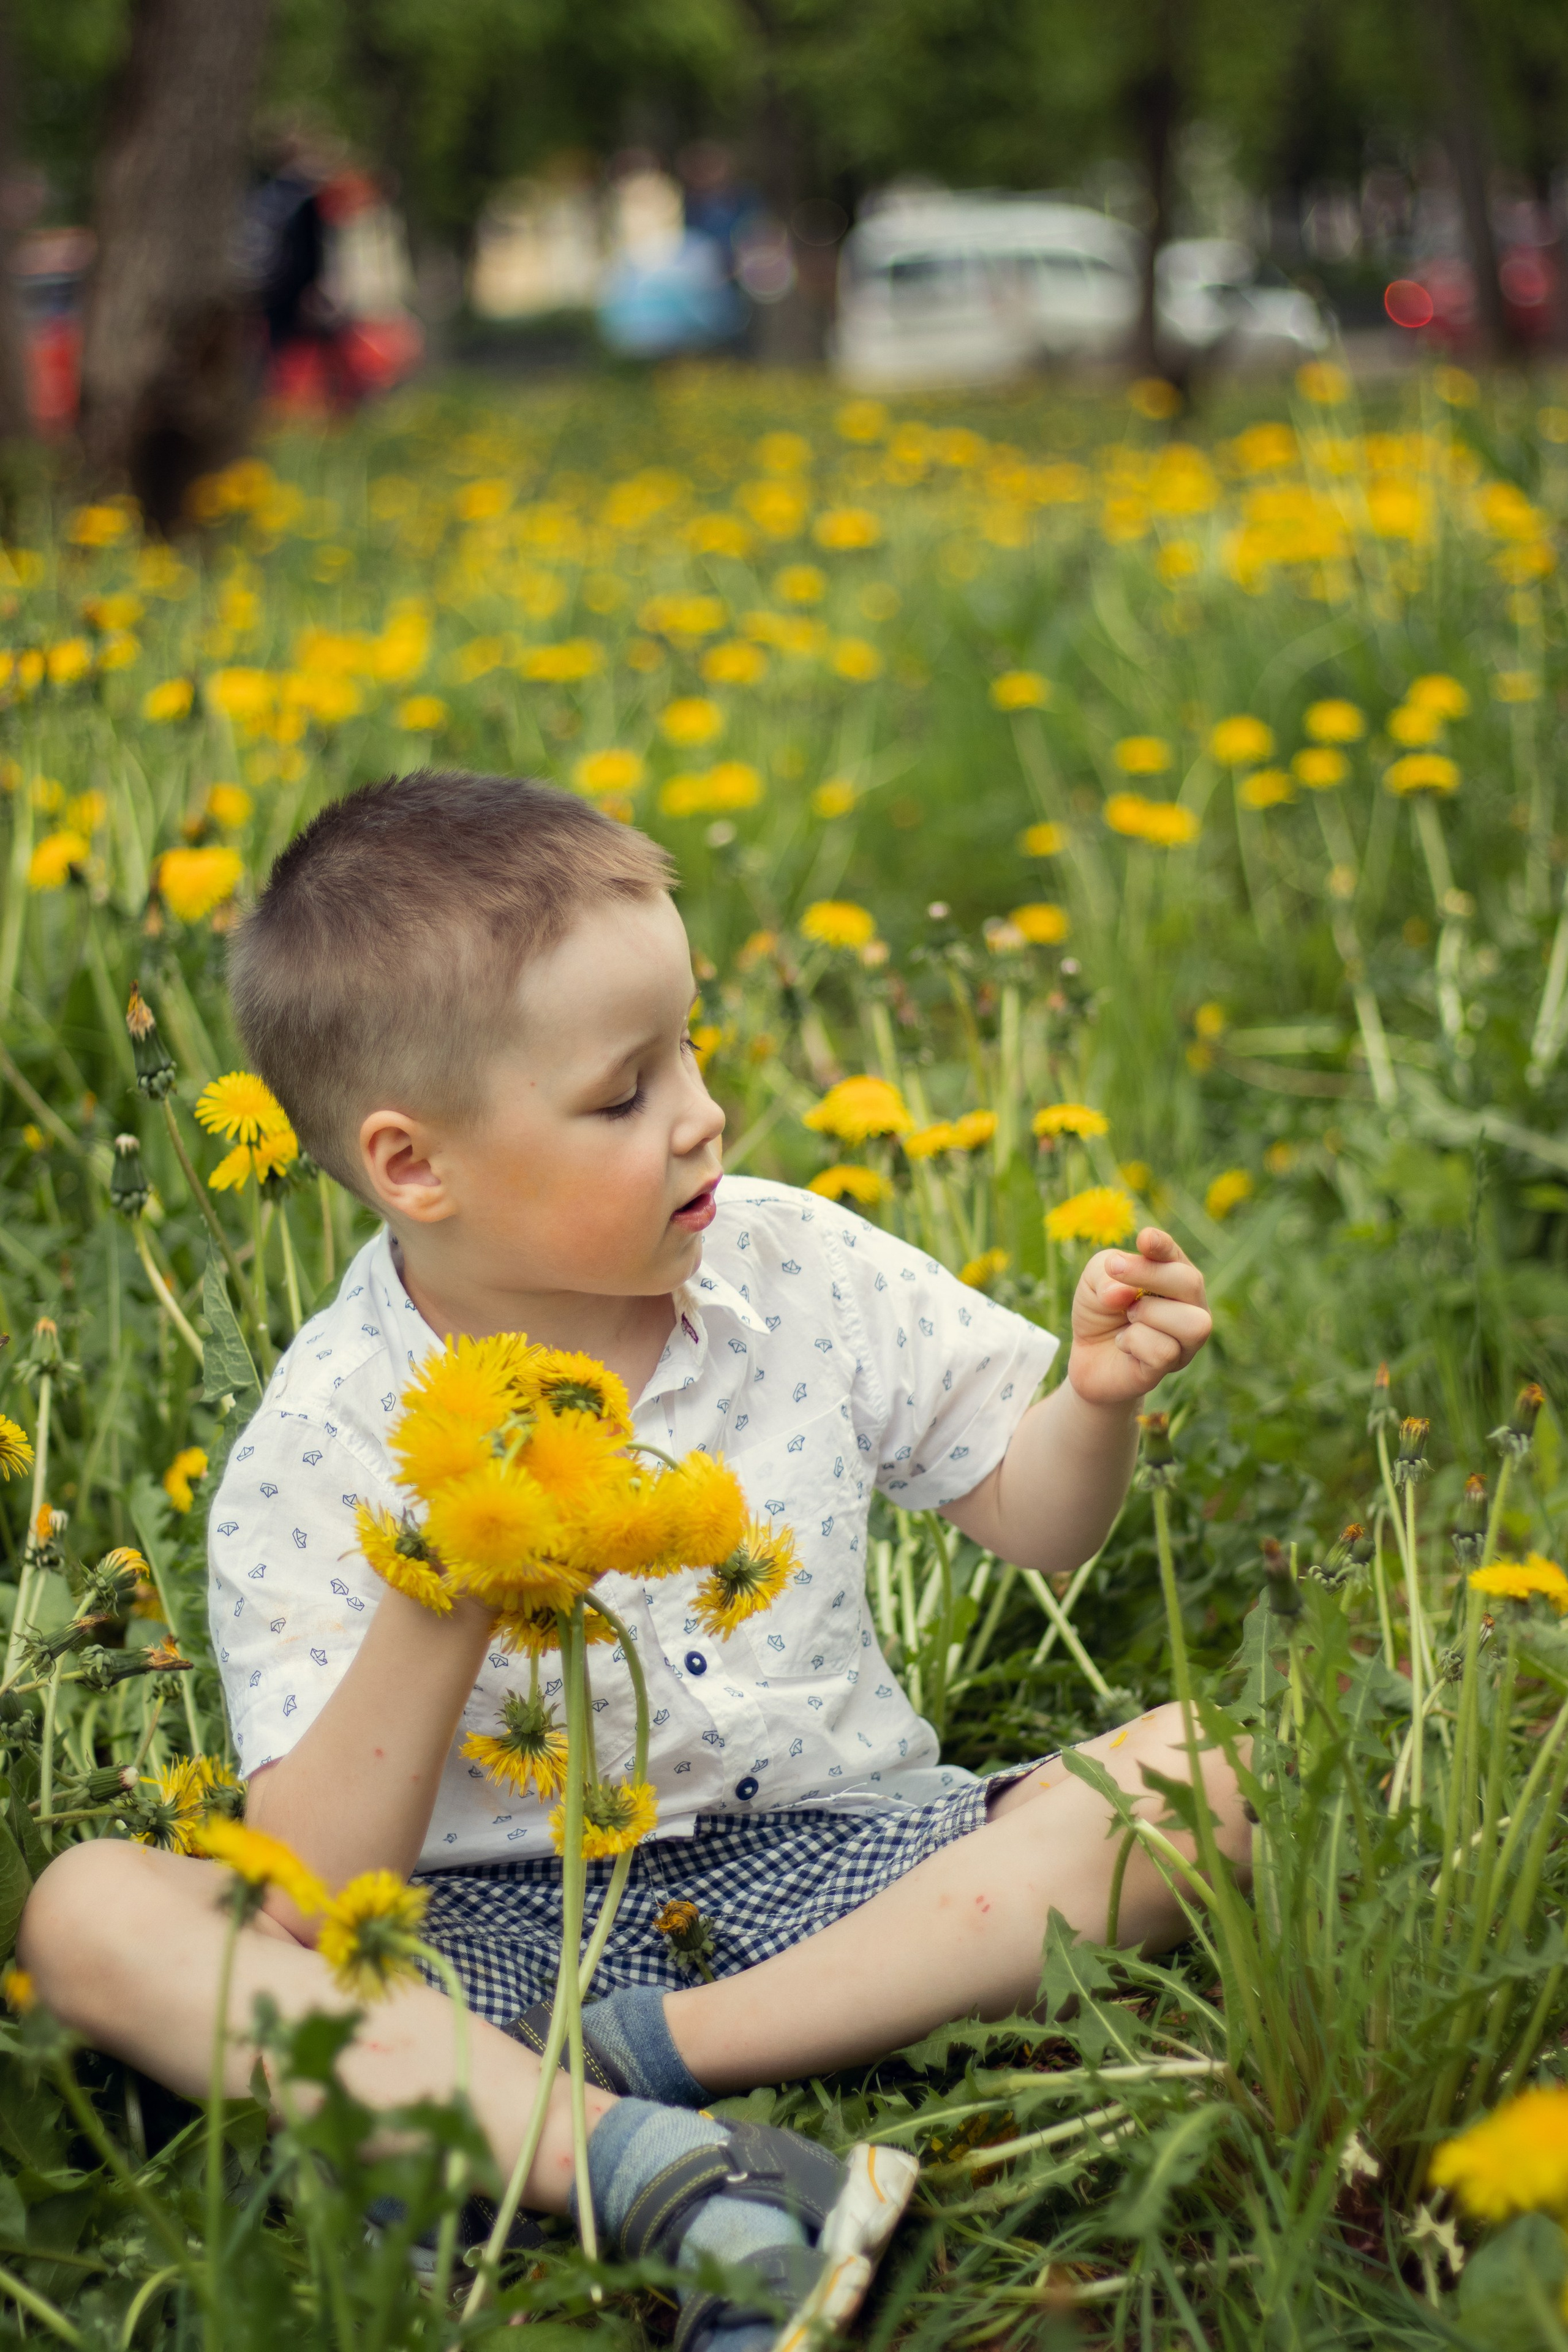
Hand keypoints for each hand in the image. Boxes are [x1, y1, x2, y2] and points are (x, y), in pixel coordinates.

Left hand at [1066, 1227, 1210, 1407]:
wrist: (1086, 1356)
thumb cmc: (1099, 1311)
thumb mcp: (1094, 1280)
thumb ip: (1106, 1275)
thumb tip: (1123, 1293)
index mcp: (1173, 1274)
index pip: (1176, 1255)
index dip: (1163, 1246)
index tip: (1144, 1239)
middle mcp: (1190, 1304)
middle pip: (1191, 1282)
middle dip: (1150, 1275)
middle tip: (1114, 1271)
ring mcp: (1187, 1338)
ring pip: (1191, 1322)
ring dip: (1149, 1314)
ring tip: (1128, 1316)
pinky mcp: (1173, 1364)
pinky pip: (1164, 1351)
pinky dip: (1134, 1343)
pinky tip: (1123, 1343)